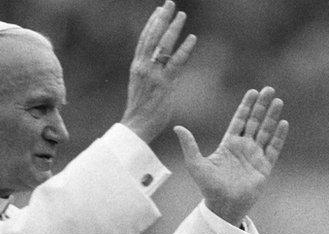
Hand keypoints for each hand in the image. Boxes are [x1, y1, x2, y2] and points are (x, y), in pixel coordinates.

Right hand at [120, 0, 197, 142]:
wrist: (136, 126)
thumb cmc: (140, 110)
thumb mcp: (141, 86)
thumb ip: (148, 72)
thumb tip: (158, 63)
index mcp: (137, 66)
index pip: (145, 39)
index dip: (152, 23)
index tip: (159, 10)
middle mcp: (143, 67)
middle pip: (153, 36)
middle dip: (162, 18)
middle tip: (170, 3)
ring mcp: (154, 75)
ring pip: (164, 46)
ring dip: (173, 28)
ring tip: (181, 14)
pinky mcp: (165, 85)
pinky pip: (176, 63)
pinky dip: (185, 49)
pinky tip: (193, 38)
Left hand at [174, 87, 288, 224]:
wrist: (223, 206)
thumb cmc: (208, 187)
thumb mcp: (196, 164)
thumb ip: (189, 145)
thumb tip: (177, 127)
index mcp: (229, 144)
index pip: (239, 120)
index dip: (246, 106)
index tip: (253, 92)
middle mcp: (244, 147)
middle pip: (255, 122)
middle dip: (262, 106)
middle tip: (269, 89)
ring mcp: (255, 156)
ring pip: (266, 131)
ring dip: (272, 116)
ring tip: (279, 101)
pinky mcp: (264, 167)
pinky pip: (273, 149)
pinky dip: (279, 136)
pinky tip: (283, 123)